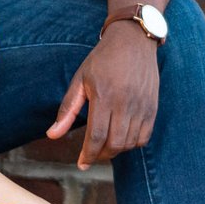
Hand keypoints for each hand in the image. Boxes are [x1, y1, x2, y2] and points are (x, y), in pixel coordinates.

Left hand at [48, 22, 160, 166]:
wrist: (133, 40)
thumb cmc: (103, 59)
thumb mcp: (80, 80)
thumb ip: (68, 110)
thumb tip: (52, 135)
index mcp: (104, 96)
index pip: (96, 136)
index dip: (88, 154)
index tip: (81, 163)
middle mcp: (125, 102)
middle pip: (115, 143)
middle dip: (101, 155)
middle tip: (91, 155)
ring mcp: (142, 105)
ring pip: (130, 142)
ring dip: (116, 150)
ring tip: (105, 146)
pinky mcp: (152, 106)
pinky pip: (145, 136)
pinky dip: (133, 144)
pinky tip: (122, 138)